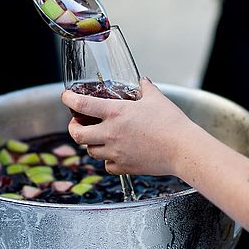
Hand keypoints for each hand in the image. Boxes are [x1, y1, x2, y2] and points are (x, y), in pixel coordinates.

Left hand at [61, 78, 191, 176]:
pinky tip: (114, 154)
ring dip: (91, 144)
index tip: (66, 98)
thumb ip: (145, 88)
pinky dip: (107, 159)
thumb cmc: (171, 122)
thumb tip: (142, 82)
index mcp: (116, 113)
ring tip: (97, 138)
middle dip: (73, 128)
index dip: (69, 100)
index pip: (82, 104)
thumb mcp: (156, 98)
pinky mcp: (124, 167)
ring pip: (90, 151)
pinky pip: (107, 165)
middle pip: (77, 134)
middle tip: (77, 124)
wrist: (183, 149)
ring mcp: (115, 152)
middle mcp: (110, 133)